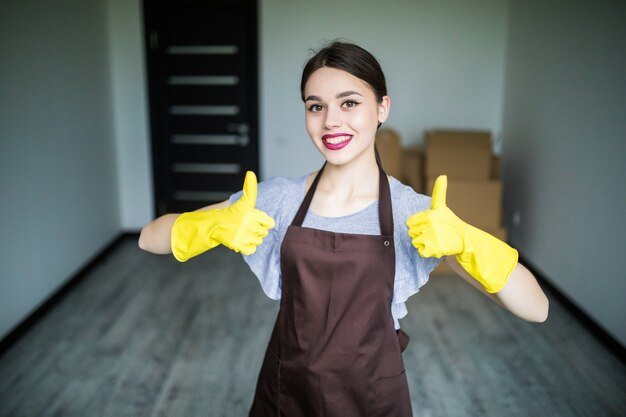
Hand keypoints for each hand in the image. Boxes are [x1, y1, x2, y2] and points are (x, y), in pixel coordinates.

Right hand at [211, 171, 275, 254]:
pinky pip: (251, 249)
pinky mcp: (238, 245)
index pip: (270, 223)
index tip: (255, 220)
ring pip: (258, 241)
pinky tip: (241, 240)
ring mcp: (243, 235)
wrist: (214, 225)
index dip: (263, 222)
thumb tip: (250, 173)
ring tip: (243, 233)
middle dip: (257, 230)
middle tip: (246, 226)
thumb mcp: (244, 200)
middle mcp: (248, 224)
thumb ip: (250, 188)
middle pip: (264, 232)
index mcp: (252, 213)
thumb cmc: (233, 213)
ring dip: (252, 238)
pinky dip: (248, 247)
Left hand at [406, 175, 517, 292]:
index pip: (410, 222)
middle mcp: (430, 224)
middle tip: (433, 235)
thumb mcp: (442, 206)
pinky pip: (421, 252)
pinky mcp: (434, 247)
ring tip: (435, 241)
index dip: (417, 226)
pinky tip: (436, 248)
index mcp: (429, 213)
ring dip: (424, 244)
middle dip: (420, 235)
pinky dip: (427, 252)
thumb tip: (443, 175)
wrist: (465, 240)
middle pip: (411, 233)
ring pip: (415, 242)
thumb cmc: (450, 223)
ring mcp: (432, 236)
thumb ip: (439, 191)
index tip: (428, 226)